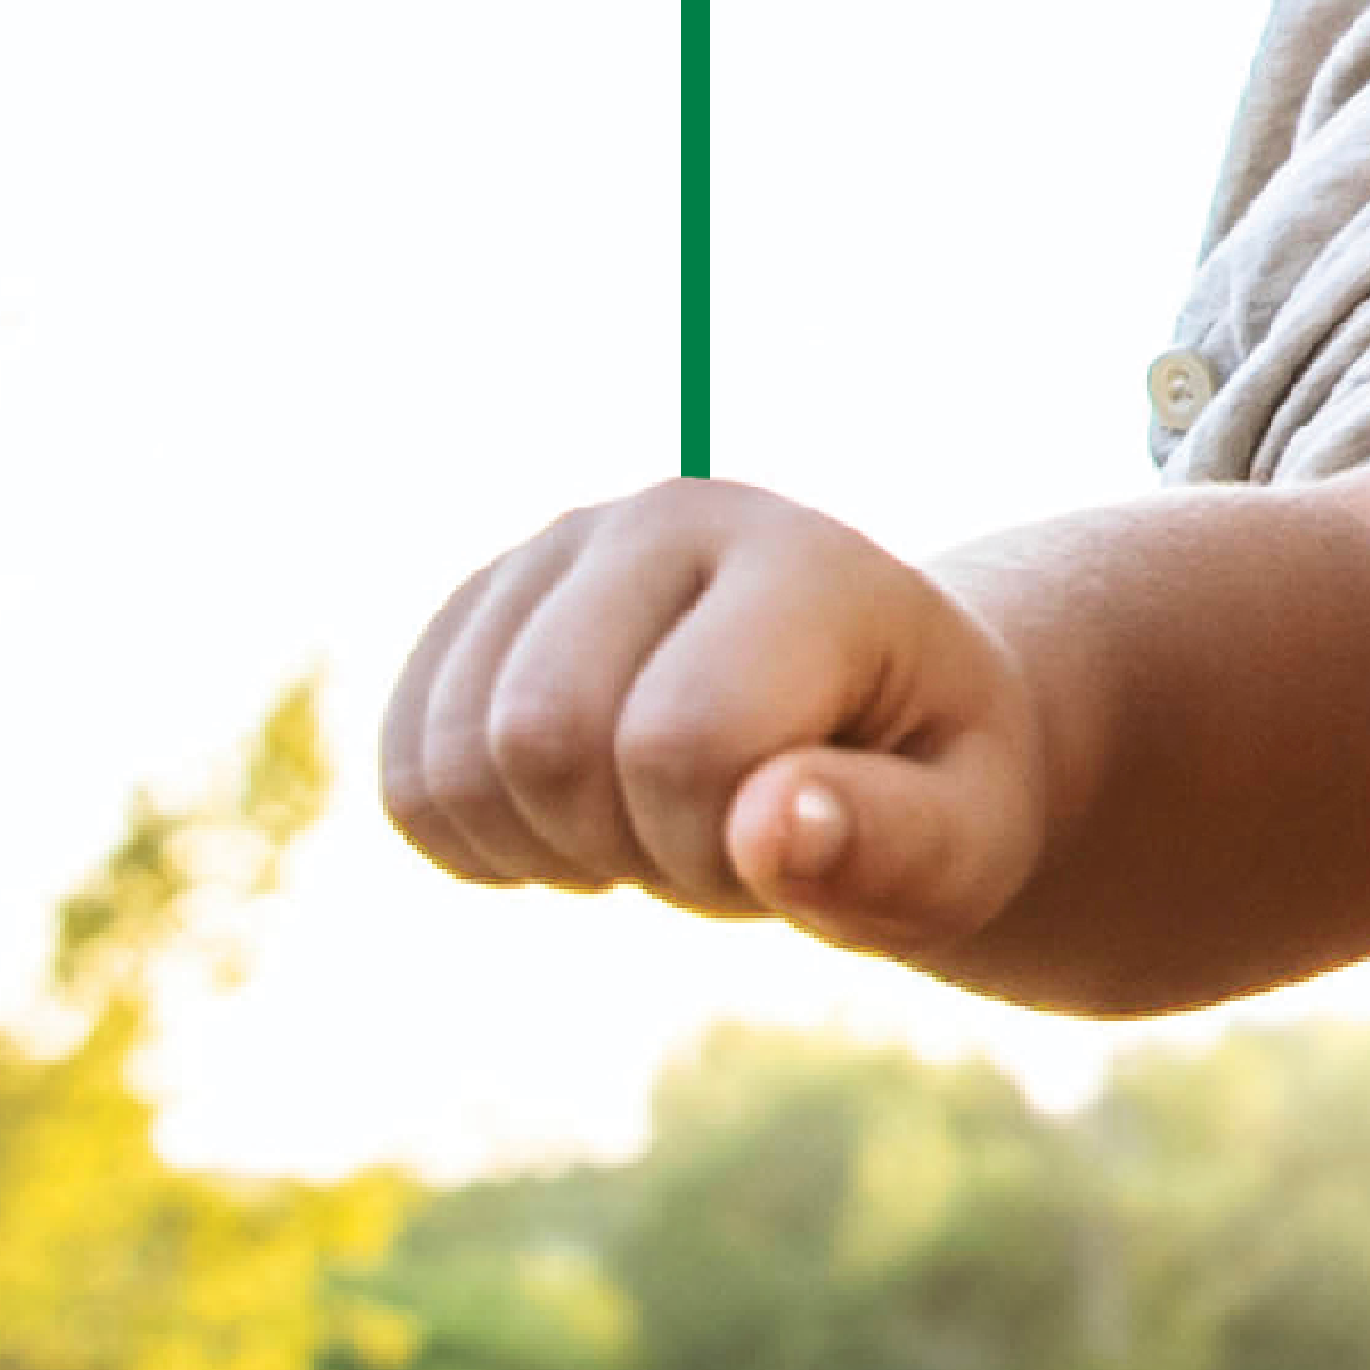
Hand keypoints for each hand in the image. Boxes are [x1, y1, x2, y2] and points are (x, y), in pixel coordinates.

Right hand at [373, 483, 1057, 953]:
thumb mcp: (966, 841)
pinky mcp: (480, 610)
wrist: (874, 710)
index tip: (788, 847)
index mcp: (797, 562)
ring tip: (652, 823)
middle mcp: (658, 519)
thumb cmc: (927, 784)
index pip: (679, 738)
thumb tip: (769, 831)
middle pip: (536, 739)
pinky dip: (475, 839)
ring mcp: (553, 553)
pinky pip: (403, 769)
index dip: (718, 850)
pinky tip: (575, 819)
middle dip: (624, 848)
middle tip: (716, 841)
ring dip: (549, 850)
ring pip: (451, 760)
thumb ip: (893, 846)